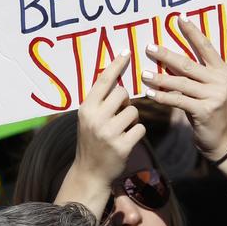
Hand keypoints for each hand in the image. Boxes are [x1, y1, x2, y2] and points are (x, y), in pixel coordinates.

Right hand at [55, 54, 143, 217]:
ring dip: (133, 119)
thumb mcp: (88, 119)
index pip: (103, 81)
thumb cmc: (91, 141)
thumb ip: (99, 101)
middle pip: (123, 94)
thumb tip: (116, 78)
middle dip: (126, 102)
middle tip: (120, 114)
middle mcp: (95, 118)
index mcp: (86, 108)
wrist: (89, 174)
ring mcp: (108, 133)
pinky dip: (137, 133)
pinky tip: (127, 141)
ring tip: (122, 129)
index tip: (126, 51)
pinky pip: (140, 128)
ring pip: (134, 111)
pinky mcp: (121, 146)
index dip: (116, 65)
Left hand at [142, 17, 226, 159]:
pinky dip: (163, 96)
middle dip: (166, 55)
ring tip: (143, 73)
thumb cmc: (209, 106)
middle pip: (188, 64)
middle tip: (149, 47)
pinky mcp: (205, 110)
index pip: (205, 46)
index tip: (179, 18)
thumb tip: (166, 56)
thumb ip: (193, 72)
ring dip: (159, 78)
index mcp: (221, 69)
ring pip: (180, 83)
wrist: (221, 136)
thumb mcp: (206, 86)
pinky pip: (178, 100)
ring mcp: (214, 95)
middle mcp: (219, 80)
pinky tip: (150, 92)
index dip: (192, 32)